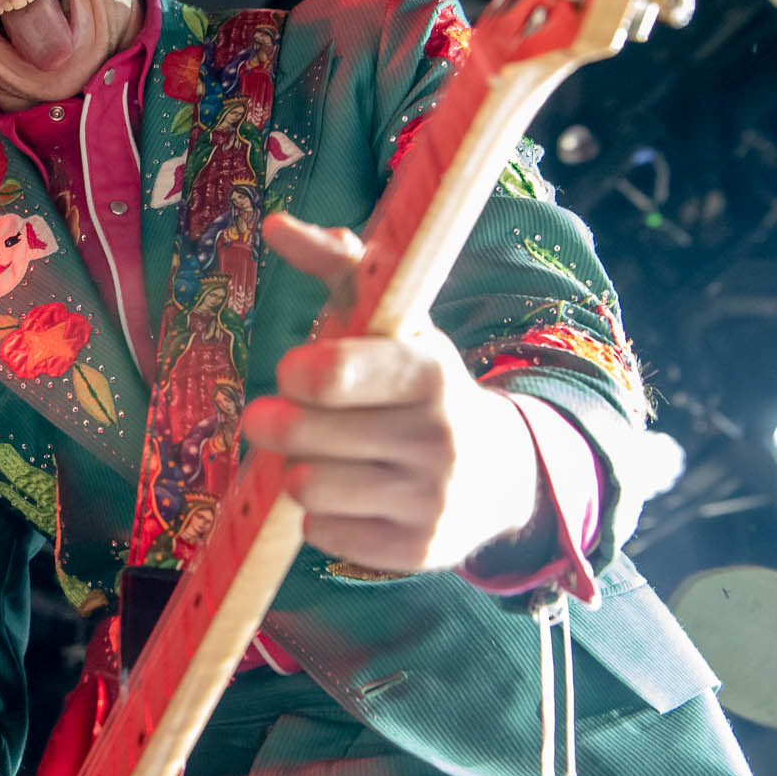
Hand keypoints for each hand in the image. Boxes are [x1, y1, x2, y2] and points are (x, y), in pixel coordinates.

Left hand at [239, 214, 542, 571]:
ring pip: (307, 488)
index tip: (295, 372)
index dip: (298, 372)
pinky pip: (324, 533)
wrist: (503, 470)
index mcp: (430, 370)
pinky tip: (347, 493)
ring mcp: (430, 498)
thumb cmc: (419, 381)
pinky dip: (318, 514)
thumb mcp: (394, 318)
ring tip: (320, 455)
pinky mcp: (417, 550)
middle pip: (304, 437)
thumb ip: (337, 265)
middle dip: (276, 424)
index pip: (334, 374)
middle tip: (273, 417)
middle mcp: (438, 437)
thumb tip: (276, 225)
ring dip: (297, 470)